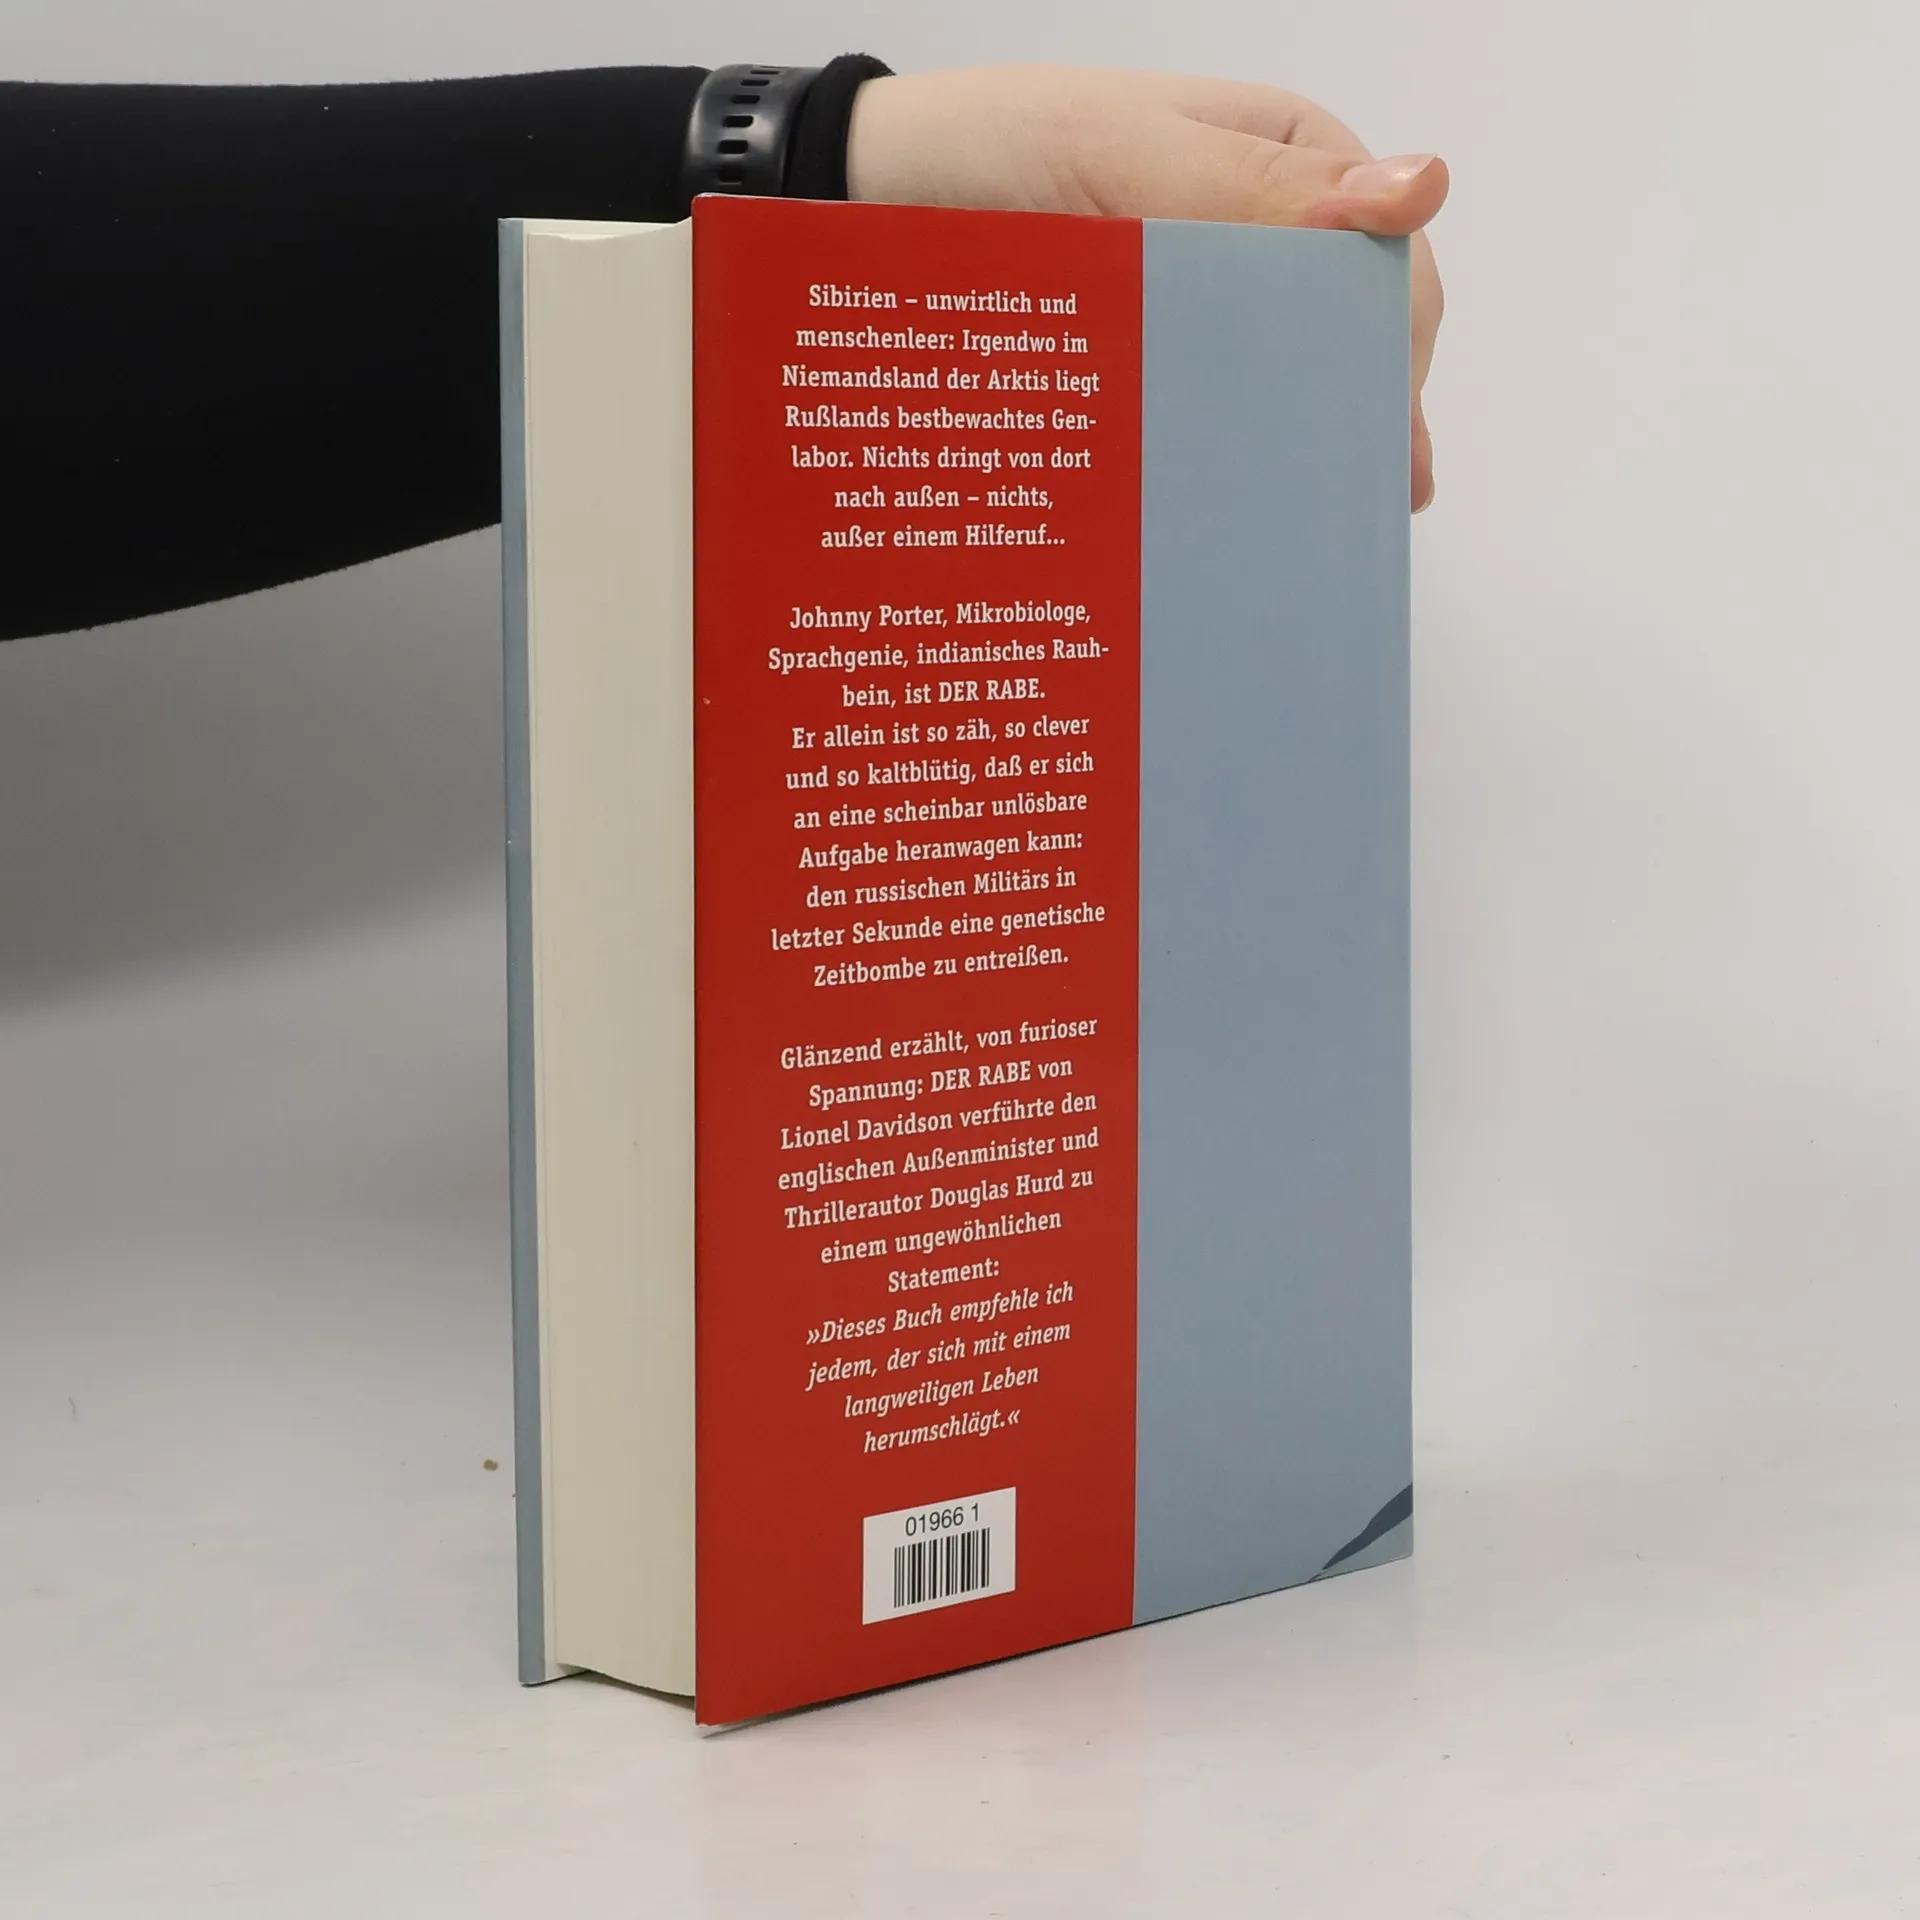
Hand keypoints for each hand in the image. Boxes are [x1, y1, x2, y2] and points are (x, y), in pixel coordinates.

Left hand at [848, 66, 1445, 510]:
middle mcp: (1263, 235)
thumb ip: (1254, 186)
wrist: (871, 198)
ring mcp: (1212, 307)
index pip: (1386, 265)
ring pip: (1291, 389)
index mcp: (1288, 160)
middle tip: (1341, 498)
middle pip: (1349, 339)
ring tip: (1309, 525)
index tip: (1368, 432)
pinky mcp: (1158, 361)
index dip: (1386, 351)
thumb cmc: (989, 151)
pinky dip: (1237, 462)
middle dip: (1350, 412)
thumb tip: (1417, 193)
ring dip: (1300, 449)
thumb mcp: (1118, 154)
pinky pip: (1219, 416)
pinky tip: (1254, 513)